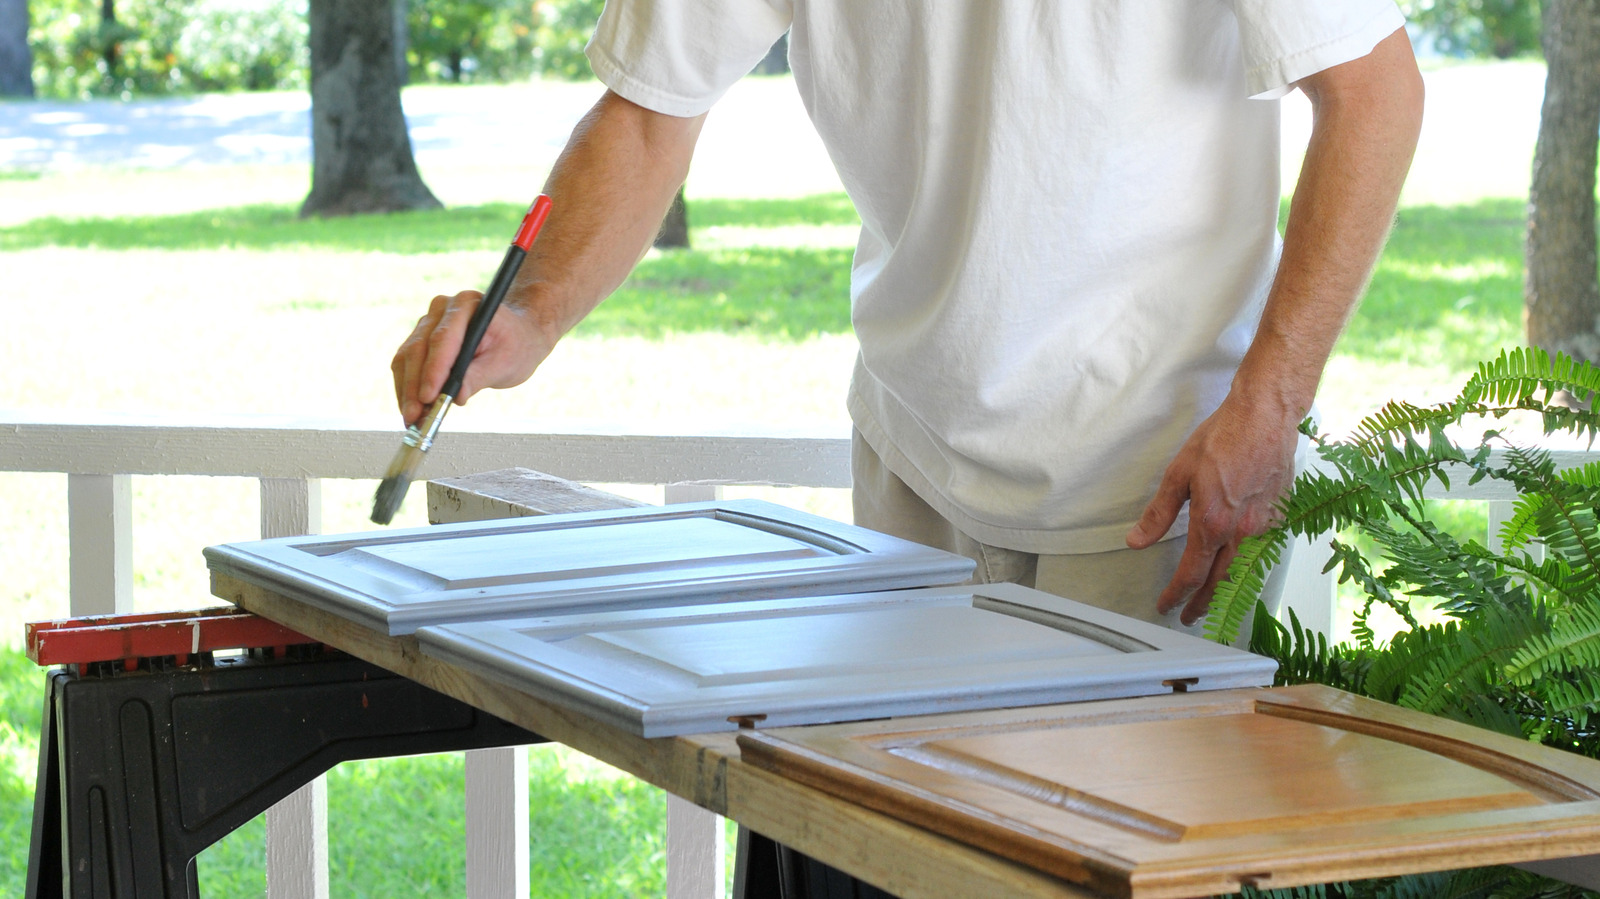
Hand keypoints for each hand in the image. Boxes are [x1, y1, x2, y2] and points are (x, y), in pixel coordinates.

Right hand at [390, 290, 551, 424]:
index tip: (428, 397)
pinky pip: (407, 363)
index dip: (433, 370)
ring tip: (411, 419)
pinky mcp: (421, 338)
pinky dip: (406, 387)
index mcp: (468, 305)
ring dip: (406, 390)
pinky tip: (410, 408)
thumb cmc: (516, 345)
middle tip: (414, 416)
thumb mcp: (506, 363)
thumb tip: (456, 397)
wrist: (518, 335)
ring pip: (408, 357)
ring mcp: (429, 321)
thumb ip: (479, 377)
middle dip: (414, 386)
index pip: (444, 339)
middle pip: (419, 348)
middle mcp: (443, 309)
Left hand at [1125, 391, 1299, 625]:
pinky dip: (1248, 572)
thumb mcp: (1179, 473)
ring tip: (1210, 604)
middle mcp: (1242, 532)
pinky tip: (1239, 574)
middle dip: (1201, 605)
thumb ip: (1159, 512)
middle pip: (1220, 583)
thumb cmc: (1223, 438)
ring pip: (1244, 574)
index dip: (1176, 595)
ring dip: (1226, 594)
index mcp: (1213, 523)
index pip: (1191, 574)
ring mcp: (1265, 527)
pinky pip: (1263, 556)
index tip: (1165, 605)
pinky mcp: (1280, 518)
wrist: (1265, 417)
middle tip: (1188, 617)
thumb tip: (1137, 540)